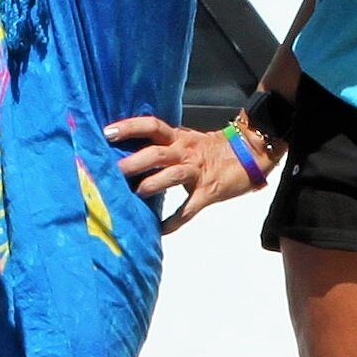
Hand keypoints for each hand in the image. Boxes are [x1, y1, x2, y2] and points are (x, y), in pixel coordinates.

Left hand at [106, 113, 266, 227]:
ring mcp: (196, 172)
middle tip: (112, 170)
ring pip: (172, 176)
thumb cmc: (210, 149)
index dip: (129, 127)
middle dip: (134, 162)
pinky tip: (160, 230)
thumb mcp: (185, 140)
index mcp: (177, 137)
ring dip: (152, 184)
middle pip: (156, 153)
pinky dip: (174, 221)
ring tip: (135, 193)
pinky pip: (189, 208)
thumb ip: (161, 146)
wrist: (249, 153)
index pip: (151, 126)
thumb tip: (127, 153)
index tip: (106, 133)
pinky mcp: (208, 192)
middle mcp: (184, 152)